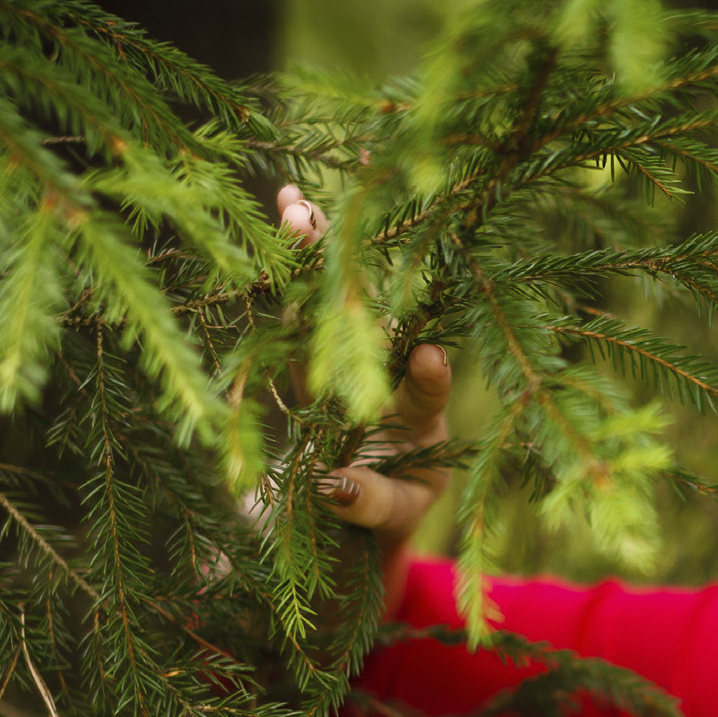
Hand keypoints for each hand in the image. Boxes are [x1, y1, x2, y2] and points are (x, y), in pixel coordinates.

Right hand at [273, 185, 453, 548]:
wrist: (374, 493)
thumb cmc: (391, 503)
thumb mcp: (388, 514)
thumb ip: (368, 501)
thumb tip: (329, 485)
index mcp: (421, 417)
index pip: (425, 395)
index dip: (427, 379)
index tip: (429, 357)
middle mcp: (391, 372)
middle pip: (373, 323)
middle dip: (346, 278)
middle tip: (323, 228)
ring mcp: (354, 353)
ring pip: (336, 300)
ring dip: (315, 251)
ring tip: (295, 202)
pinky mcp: (319, 352)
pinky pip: (304, 307)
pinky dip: (292, 265)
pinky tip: (288, 205)